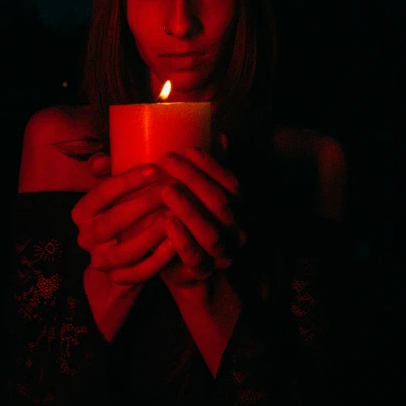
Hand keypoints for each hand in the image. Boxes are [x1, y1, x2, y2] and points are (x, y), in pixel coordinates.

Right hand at [71, 157, 175, 284]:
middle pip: (113, 222)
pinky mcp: (118, 278)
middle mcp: (87, 237)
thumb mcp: (113, 191)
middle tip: (171, 191)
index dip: (127, 181)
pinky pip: (138, 273)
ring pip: (125, 251)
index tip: (155, 169)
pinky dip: (157, 259)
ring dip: (152, 234)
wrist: (117, 257)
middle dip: (144, 204)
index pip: (101, 194)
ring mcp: (101, 261)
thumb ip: (108, 171)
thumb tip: (102, 160)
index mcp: (83, 212)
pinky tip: (176, 244)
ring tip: (175, 216)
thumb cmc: (119, 211)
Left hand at [155, 144, 245, 286]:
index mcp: (238, 209)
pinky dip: (181, 239)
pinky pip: (193, 256)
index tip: (187, 149)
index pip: (232, 183)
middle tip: (167, 160)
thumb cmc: (190, 222)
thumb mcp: (201, 196)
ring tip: (166, 189)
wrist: (184, 269)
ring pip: (209, 231)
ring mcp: (220, 253)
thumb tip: (219, 135)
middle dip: (193, 179)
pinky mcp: (201, 270)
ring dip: (188, 208)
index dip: (211, 165)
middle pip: (219, 203)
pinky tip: (166, 222)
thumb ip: (210, 170)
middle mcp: (235, 231)